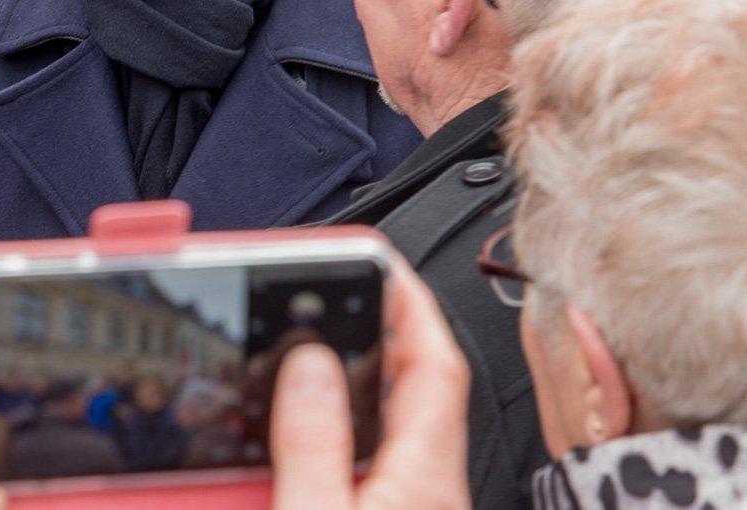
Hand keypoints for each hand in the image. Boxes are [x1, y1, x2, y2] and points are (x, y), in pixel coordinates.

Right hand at [269, 260, 470, 509]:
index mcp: (423, 484)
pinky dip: (350, 428)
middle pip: (421, 389)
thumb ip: (312, 446)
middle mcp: (431, 496)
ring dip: (364, 381)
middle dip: (383, 332)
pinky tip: (311, 434)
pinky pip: (380, 461)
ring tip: (319, 350)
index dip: (411, 303)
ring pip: (400, 427)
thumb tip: (310, 365)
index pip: (437, 366)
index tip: (380, 260)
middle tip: (343, 296)